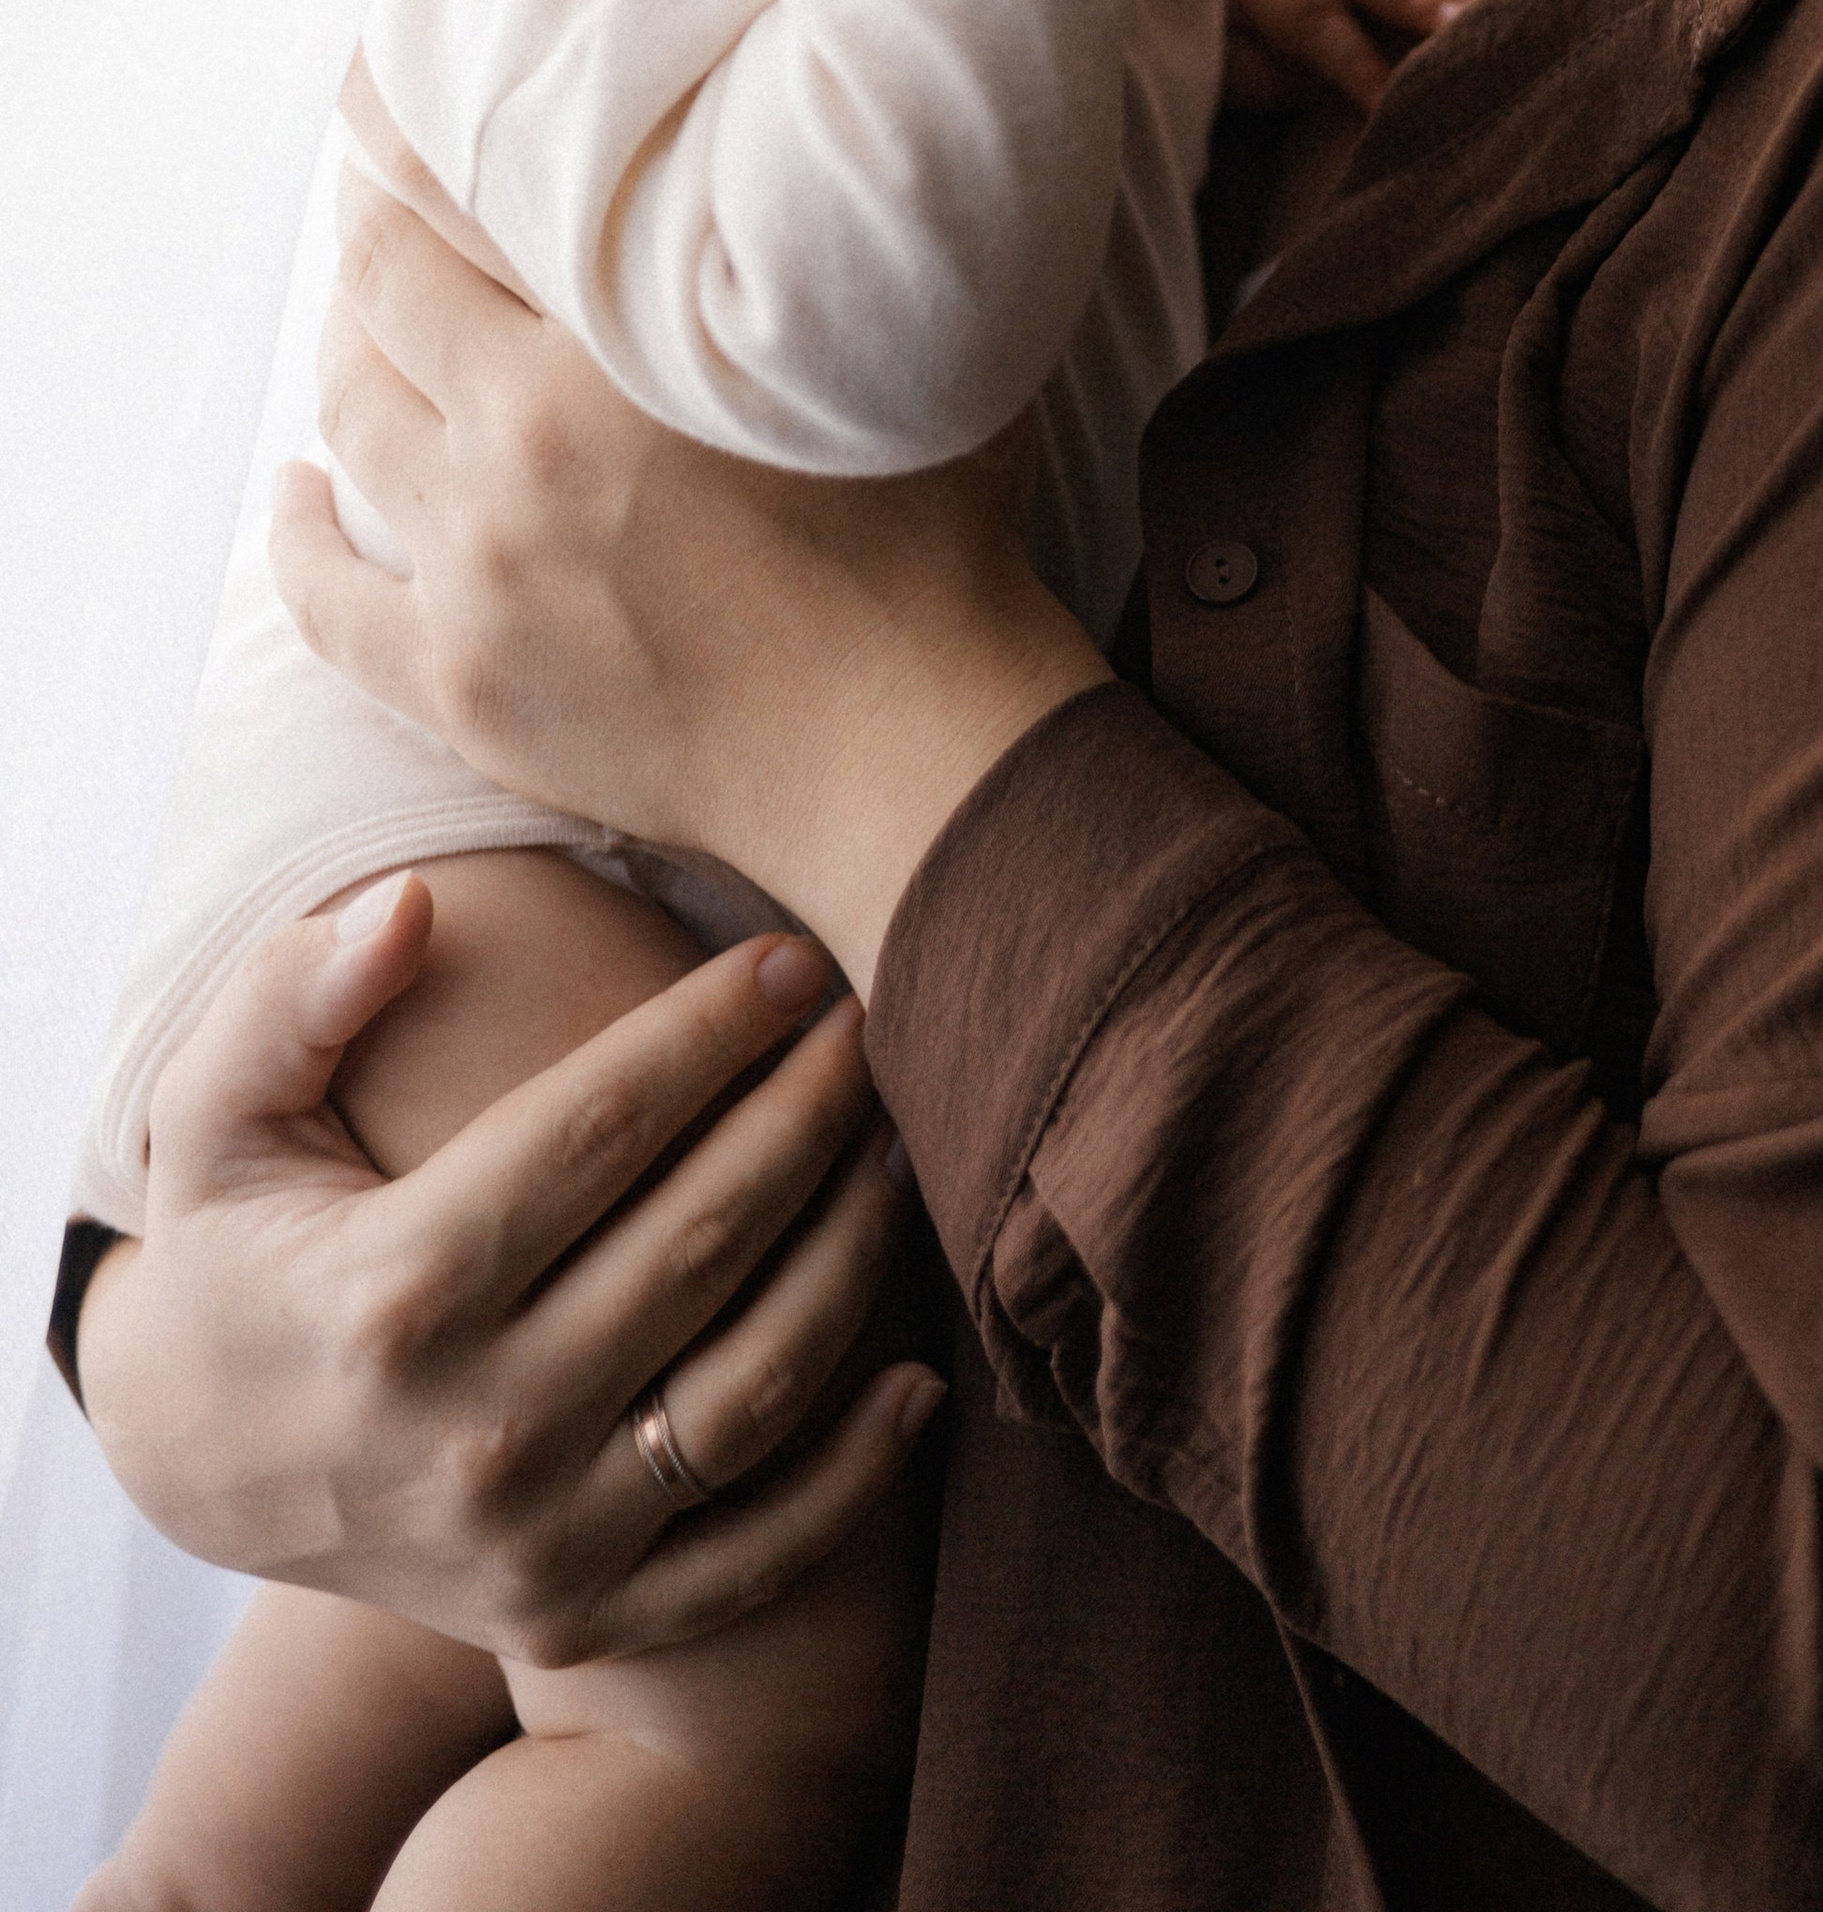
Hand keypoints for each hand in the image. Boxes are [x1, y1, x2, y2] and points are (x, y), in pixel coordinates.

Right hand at [79, 884, 936, 1665]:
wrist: (204, 1468)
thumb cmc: (240, 1252)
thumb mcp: (215, 1117)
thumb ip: (295, 998)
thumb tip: (413, 902)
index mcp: (397, 1291)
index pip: (603, 1127)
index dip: (713, 1029)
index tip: (794, 960)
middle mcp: (476, 1431)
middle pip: (702, 1241)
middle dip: (807, 1112)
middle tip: (877, 1022)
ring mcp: (536, 1541)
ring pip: (754, 1385)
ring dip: (852, 1256)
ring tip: (896, 1146)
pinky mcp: (577, 1617)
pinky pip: (755, 1553)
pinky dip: (855, 1475)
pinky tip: (921, 1373)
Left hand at [273, 181, 1106, 987]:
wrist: (907, 745)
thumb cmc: (929, 535)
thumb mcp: (863, 346)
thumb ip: (793, 240)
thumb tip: (781, 135)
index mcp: (598, 358)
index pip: (443, 203)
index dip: (404, 130)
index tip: (396, 91)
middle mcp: (511, 454)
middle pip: (376, 300)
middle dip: (370, 231)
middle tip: (389, 194)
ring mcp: (474, 576)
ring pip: (351, 425)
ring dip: (346, 357)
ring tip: (369, 321)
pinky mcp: (461, 684)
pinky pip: (324, 600)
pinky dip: (296, 533)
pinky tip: (298, 491)